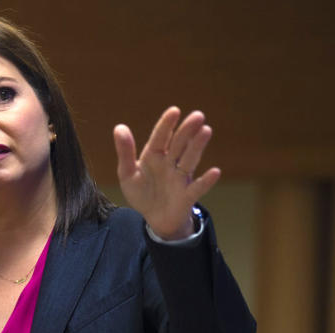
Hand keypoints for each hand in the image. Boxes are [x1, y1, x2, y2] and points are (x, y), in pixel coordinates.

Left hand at [114, 107, 220, 238]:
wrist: (155, 218)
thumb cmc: (142, 193)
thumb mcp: (127, 174)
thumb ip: (125, 153)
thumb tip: (119, 127)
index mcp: (154, 155)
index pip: (161, 137)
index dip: (167, 125)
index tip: (174, 111)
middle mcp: (170, 163)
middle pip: (179, 144)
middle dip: (187, 130)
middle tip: (198, 116)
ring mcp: (180, 178)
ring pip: (190, 160)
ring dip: (197, 146)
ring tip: (206, 130)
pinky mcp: (187, 195)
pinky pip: (197, 188)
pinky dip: (206, 181)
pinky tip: (215, 172)